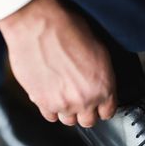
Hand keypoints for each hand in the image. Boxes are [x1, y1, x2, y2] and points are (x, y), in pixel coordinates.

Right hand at [0, 0, 116, 126]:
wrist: (37, 25)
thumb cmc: (67, 29)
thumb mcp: (99, 50)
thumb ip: (102, 76)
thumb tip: (100, 85)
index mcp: (103, 87)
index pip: (108, 112)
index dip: (103, 107)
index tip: (98, 104)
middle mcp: (85, 100)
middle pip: (88, 120)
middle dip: (85, 111)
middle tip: (79, 98)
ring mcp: (63, 104)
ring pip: (68, 120)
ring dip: (67, 110)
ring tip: (62, 93)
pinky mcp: (42, 102)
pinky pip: (50, 116)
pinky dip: (50, 107)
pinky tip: (50, 93)